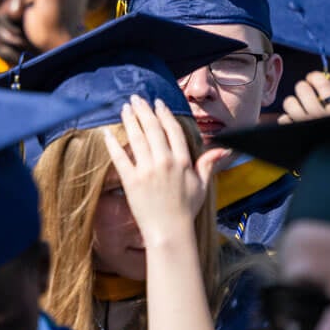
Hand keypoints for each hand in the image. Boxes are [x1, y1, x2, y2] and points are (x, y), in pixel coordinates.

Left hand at [103, 97, 228, 245]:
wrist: (169, 232)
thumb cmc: (186, 210)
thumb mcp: (202, 186)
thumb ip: (207, 164)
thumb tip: (222, 149)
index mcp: (183, 161)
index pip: (172, 130)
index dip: (164, 114)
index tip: (157, 103)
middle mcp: (165, 162)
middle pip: (153, 129)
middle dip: (144, 110)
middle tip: (136, 98)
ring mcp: (147, 171)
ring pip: (137, 138)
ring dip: (130, 120)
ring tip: (124, 108)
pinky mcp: (131, 181)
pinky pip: (120, 158)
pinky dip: (112, 144)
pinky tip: (107, 133)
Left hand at [278, 72, 329, 124]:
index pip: (321, 82)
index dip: (315, 77)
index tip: (313, 78)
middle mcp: (320, 115)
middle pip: (302, 88)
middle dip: (304, 88)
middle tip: (306, 93)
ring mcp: (305, 124)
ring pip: (289, 101)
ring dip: (294, 103)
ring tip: (300, 108)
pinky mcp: (293, 131)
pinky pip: (284, 118)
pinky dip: (288, 118)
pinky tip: (296, 121)